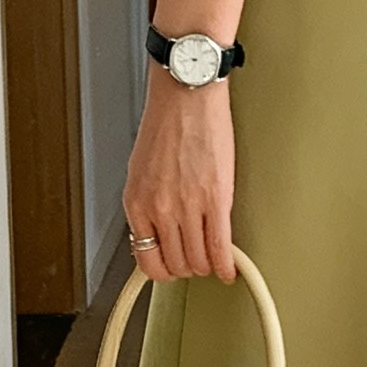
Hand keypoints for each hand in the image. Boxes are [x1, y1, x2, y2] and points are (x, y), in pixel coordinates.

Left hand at [123, 67, 236, 283]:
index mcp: (136, 202)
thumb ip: (147, 204)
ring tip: (214, 260)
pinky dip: (226, 264)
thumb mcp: (141, 171)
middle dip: (188, 268)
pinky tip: (230, 268)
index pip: (147, 259)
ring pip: (198, 259)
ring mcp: (188, 205)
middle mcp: (159, 208)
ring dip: (207, 266)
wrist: (187, 95)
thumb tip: (157, 232)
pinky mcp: (216, 198)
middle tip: (196, 262)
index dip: (162, 271)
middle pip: (176, 263)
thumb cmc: (166, 124)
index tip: (172, 269)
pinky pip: (220, 245)